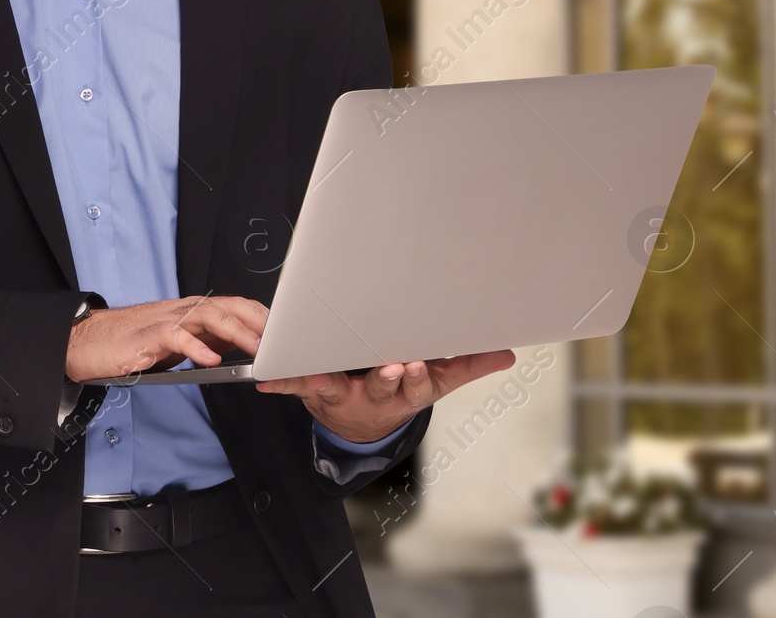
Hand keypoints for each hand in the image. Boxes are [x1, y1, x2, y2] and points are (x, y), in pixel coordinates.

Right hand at [65, 295, 267, 382]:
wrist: (88, 342)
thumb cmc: (133, 342)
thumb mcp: (179, 342)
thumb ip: (206, 340)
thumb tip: (239, 346)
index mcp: (194, 311)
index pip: (236, 306)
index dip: (262, 316)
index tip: (286, 331)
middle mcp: (184, 309)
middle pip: (229, 306)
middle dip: (258, 321)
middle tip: (281, 340)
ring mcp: (166, 319)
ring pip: (208, 316)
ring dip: (236, 332)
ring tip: (256, 349)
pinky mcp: (147, 336)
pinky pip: (175, 336)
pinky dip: (195, 347)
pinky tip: (210, 360)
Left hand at [256, 350, 515, 443]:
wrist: (363, 422)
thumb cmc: (404, 388)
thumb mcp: (440, 379)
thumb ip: (472, 363)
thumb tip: (509, 352)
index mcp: (411, 390)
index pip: (419, 385)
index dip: (417, 376)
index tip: (417, 365)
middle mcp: (379, 395)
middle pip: (384, 386)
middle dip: (387, 377)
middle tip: (391, 366)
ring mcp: (347, 394)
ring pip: (341, 386)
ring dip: (333, 379)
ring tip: (324, 374)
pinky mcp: (318, 390)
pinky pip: (299, 385)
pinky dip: (283, 381)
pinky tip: (266, 380)